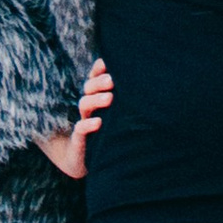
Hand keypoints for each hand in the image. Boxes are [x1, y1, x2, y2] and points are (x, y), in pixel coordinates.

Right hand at [36, 57, 112, 180]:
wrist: (84, 160)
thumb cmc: (104, 133)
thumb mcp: (113, 116)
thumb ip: (122, 100)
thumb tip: (143, 84)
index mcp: (95, 98)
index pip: (94, 78)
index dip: (98, 70)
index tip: (107, 63)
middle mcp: (88, 107)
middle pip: (89, 88)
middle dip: (99, 82)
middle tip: (112, 79)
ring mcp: (82, 121)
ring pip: (84, 105)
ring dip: (96, 100)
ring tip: (110, 98)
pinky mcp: (79, 139)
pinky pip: (80, 129)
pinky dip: (88, 125)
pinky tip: (98, 122)